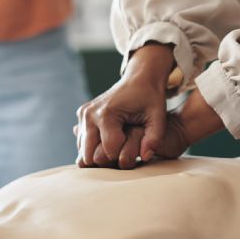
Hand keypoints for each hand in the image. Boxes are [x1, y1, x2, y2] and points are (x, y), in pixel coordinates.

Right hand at [75, 44, 174, 168]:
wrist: (139, 79)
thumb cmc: (150, 98)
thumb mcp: (158, 118)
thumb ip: (154, 138)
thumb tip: (145, 157)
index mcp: (107, 114)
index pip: (109, 151)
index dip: (124, 156)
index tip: (135, 149)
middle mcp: (90, 114)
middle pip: (90, 155)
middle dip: (107, 160)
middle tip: (124, 153)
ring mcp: (83, 114)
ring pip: (83, 151)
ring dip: (99, 154)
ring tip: (119, 147)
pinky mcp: (82, 115)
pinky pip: (83, 142)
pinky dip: (94, 147)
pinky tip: (111, 142)